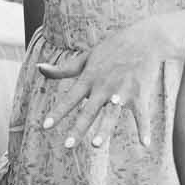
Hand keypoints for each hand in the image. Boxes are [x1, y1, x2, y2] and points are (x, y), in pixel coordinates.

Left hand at [35, 17, 182, 151]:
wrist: (144, 39)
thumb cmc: (112, 48)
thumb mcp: (86, 57)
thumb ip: (63, 69)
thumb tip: (39, 68)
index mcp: (89, 78)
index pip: (70, 98)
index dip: (58, 113)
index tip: (45, 126)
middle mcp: (104, 87)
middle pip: (88, 111)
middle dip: (78, 129)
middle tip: (68, 146)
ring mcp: (122, 91)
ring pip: (111, 114)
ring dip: (104, 130)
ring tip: (96, 145)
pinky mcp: (140, 94)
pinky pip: (142, 115)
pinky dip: (144, 129)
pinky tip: (145, 144)